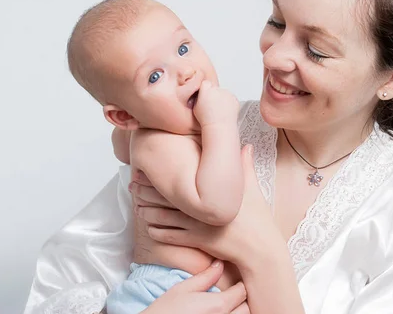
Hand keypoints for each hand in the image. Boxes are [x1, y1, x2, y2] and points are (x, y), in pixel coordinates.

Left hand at [135, 145, 285, 268]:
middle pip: (164, 198)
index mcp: (207, 193)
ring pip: (162, 218)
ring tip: (137, 206)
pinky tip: (149, 229)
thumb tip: (246, 145)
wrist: (258, 247)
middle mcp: (197, 208)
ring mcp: (194, 226)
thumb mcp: (251, 187)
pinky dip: (157, 232)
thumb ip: (245, 165)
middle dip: (146, 192)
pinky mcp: (195, 242)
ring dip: (147, 212)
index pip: (175, 182)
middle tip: (133, 185)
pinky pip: (170, 237)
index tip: (144, 170)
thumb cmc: (257, 217)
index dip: (156, 177)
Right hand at [142, 260, 248, 313]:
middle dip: (241, 301)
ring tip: (225, 306)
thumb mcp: (182, 290)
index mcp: (218, 306)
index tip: (233, 284)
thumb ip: (204, 277)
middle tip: (230, 295)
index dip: (239, 285)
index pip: (242, 291)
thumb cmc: (165, 311)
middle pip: (246, 308)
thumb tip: (219, 263)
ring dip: (237, 312)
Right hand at [193, 80, 238, 126]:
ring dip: (222, 99)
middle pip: (215, 89)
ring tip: (219, 111)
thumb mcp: (195, 107)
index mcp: (206, 90)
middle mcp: (217, 89)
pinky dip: (229, 104)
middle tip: (212, 106)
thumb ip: (198, 98)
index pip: (205, 83)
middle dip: (214, 94)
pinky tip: (225, 112)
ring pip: (224, 94)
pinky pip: (231, 99)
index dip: (205, 90)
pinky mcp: (234, 99)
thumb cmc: (206, 119)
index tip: (205, 96)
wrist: (219, 127)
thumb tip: (199, 95)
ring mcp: (227, 93)